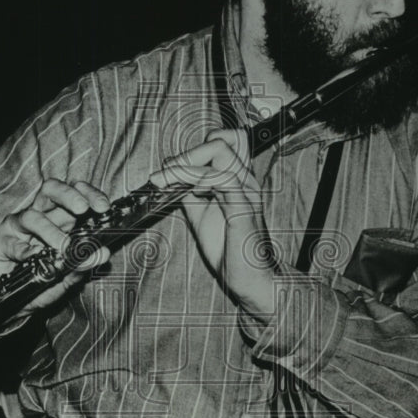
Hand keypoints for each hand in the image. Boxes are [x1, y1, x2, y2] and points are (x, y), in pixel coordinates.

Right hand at [0, 179, 111, 316]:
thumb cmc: (42, 284)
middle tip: (83, 208)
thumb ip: (84, 264)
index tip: (103, 207)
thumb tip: (103, 254)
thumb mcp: (68, 276)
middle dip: (70, 195)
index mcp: (60, 219)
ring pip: (33, 216)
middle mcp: (39, 216)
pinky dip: (25, 250)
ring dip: (51, 231)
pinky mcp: (0, 240)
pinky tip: (33, 258)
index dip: (90, 194)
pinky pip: (13, 242)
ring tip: (63, 248)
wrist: (14, 304)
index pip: (75, 194)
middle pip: (52, 190)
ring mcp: (18, 226)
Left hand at [149, 129, 276, 323]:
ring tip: (169, 181)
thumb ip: (190, 194)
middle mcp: (244, 180)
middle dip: (188, 152)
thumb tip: (172, 177)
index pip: (225, 141)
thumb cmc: (230, 250)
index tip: (171, 169)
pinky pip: (221, 178)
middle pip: (223, 138)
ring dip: (186, 163)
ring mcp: (245, 191)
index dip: (196, 148)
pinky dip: (196, 179)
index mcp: (237, 180)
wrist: (249, 279)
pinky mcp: (243, 207)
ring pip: (220, 151)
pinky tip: (190, 193)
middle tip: (168, 173)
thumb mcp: (201, 215)